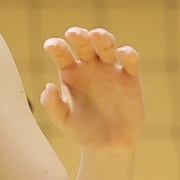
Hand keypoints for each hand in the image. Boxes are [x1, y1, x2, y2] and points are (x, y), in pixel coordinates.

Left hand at [39, 28, 142, 152]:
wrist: (108, 146)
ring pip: (107, 46)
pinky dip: (128, 54)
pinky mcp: (130, 77)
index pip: (62, 54)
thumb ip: (52, 105)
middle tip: (72, 34)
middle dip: (79, 36)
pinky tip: (122, 53)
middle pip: (85, 44)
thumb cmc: (82, 130)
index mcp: (71, 73)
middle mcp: (90, 67)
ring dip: (103, 38)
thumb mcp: (63, 120)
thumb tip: (48, 86)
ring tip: (96, 35)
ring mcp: (111, 70)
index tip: (50, 46)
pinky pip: (131, 62)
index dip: (56, 47)